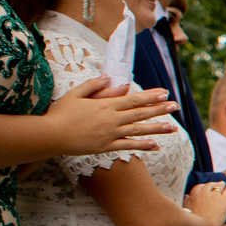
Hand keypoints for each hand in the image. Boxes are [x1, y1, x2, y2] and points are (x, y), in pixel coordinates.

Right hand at [47, 77, 176, 155]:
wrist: (50, 135)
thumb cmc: (60, 113)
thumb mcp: (76, 94)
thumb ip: (95, 86)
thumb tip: (112, 78)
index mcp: (105, 105)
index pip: (133, 99)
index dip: (150, 96)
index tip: (164, 93)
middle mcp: (111, 119)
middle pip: (140, 113)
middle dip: (159, 109)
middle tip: (175, 106)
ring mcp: (110, 134)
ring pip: (138, 130)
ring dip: (157, 128)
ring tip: (173, 127)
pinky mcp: (106, 147)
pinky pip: (128, 146)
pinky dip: (142, 145)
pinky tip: (156, 145)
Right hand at [184, 182, 225, 224]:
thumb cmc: (194, 222)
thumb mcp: (186, 210)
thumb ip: (186, 201)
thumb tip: (187, 195)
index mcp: (194, 194)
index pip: (200, 187)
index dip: (204, 188)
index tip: (207, 189)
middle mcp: (204, 192)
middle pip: (210, 185)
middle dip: (213, 185)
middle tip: (216, 186)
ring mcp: (215, 195)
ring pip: (219, 185)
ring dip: (222, 184)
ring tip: (224, 184)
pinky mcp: (225, 200)